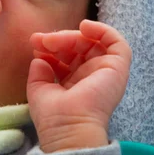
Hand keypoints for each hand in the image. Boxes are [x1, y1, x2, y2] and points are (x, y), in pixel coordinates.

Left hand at [27, 20, 131, 152]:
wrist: (68, 128)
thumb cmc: (53, 117)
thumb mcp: (39, 89)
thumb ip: (40, 71)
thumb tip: (40, 57)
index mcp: (75, 82)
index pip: (66, 55)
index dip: (51, 46)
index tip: (35, 44)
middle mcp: (91, 76)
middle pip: (79, 46)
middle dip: (58, 39)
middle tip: (41, 40)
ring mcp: (105, 71)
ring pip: (93, 41)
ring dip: (73, 35)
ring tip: (54, 39)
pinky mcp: (118, 68)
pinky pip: (117, 42)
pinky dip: (102, 30)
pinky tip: (84, 26)